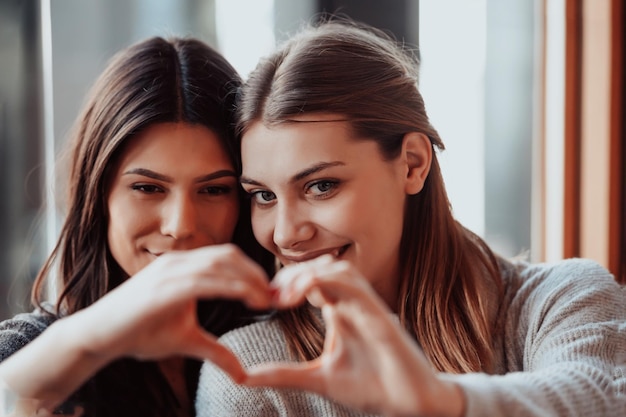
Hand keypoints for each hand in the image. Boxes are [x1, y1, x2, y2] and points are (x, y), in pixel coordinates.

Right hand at [77, 244, 270, 381]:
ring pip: (220, 264)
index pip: (226, 258)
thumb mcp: (187, 341)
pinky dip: (232, 286)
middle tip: (276, 296)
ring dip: (249, 279)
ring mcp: (170, 271)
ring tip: (267, 299)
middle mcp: (178, 262)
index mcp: (184, 267)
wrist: (99, 335)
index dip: (253, 272)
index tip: (272, 293)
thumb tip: (242, 374)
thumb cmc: (139, 333)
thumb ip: (216, 351)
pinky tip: (249, 299)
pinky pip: (204, 279)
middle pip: (228, 256)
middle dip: (256, 274)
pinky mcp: (163, 285)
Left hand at [242, 255, 463, 416]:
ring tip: (285, 295)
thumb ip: (283, 374)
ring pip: (338, 268)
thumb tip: (244, 376)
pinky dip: (328, 281)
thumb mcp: (318, 378)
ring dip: (309, 274)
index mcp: (340, 311)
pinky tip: (304, 295)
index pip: (311, 281)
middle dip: (292, 275)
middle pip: (321, 268)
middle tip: (270, 295)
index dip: (285, 284)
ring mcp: (368, 306)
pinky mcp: (379, 315)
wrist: (409, 404)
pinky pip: (354, 285)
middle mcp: (353, 303)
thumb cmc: (371, 387)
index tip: (263, 300)